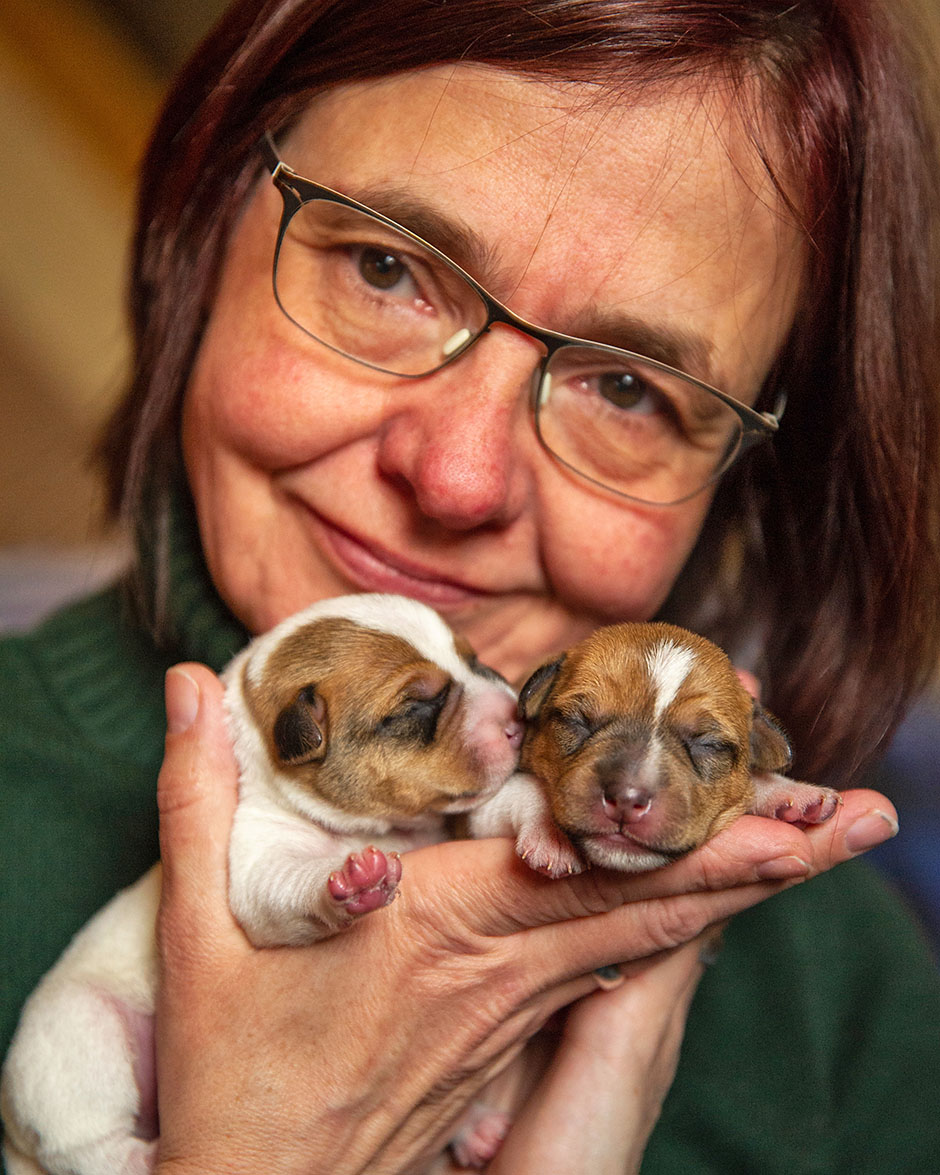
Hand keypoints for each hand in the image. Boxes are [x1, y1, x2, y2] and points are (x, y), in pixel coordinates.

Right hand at [153, 663, 897, 1174]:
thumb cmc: (233, 1082)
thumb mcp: (200, 940)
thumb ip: (199, 803)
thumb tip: (190, 686)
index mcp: (438, 935)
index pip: (587, 870)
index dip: (693, 834)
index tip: (787, 804)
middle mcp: (500, 968)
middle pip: (657, 902)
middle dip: (766, 857)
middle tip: (861, 815)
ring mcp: (517, 1006)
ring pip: (655, 936)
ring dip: (743, 885)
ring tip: (826, 839)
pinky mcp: (513, 1030)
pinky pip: (618, 962)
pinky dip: (681, 917)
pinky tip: (719, 892)